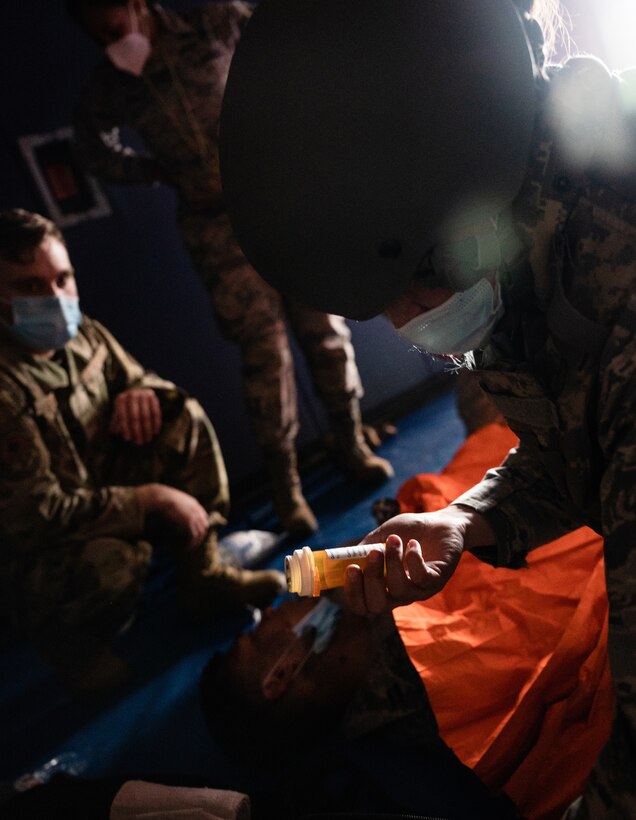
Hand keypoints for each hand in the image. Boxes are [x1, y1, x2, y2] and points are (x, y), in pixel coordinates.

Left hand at [110, 388, 161, 444]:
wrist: (137, 389)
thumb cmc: (126, 405)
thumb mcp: (119, 410)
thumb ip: (116, 421)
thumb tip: (113, 433)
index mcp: (120, 399)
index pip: (122, 416)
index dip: (125, 428)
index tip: (128, 439)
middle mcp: (132, 395)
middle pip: (135, 416)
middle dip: (137, 431)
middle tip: (139, 442)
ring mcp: (143, 394)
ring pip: (146, 415)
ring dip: (147, 429)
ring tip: (147, 439)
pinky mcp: (153, 396)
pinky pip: (156, 412)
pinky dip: (156, 423)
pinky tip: (155, 432)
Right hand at [136, 483, 209, 548]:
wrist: (160, 496)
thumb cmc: (162, 497)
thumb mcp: (173, 500)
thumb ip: (178, 506)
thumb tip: (173, 513)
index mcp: (193, 503)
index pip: (204, 517)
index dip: (201, 526)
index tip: (195, 534)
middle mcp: (196, 509)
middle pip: (204, 526)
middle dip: (200, 536)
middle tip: (193, 544)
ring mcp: (193, 515)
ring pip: (200, 533)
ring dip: (195, 542)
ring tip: (188, 548)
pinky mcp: (188, 522)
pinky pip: (193, 536)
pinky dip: (191, 543)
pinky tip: (186, 547)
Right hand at [343, 507, 493, 614]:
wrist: (440, 524)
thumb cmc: (408, 531)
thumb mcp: (380, 536)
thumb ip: (363, 549)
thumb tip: (345, 558)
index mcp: (382, 587)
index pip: (362, 605)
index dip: (353, 593)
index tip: (351, 568)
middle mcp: (399, 594)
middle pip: (377, 605)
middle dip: (371, 579)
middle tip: (374, 553)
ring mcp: (419, 590)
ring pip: (399, 590)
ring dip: (393, 562)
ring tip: (395, 539)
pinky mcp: (437, 580)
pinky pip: (421, 578)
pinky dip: (414, 559)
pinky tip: (413, 544)